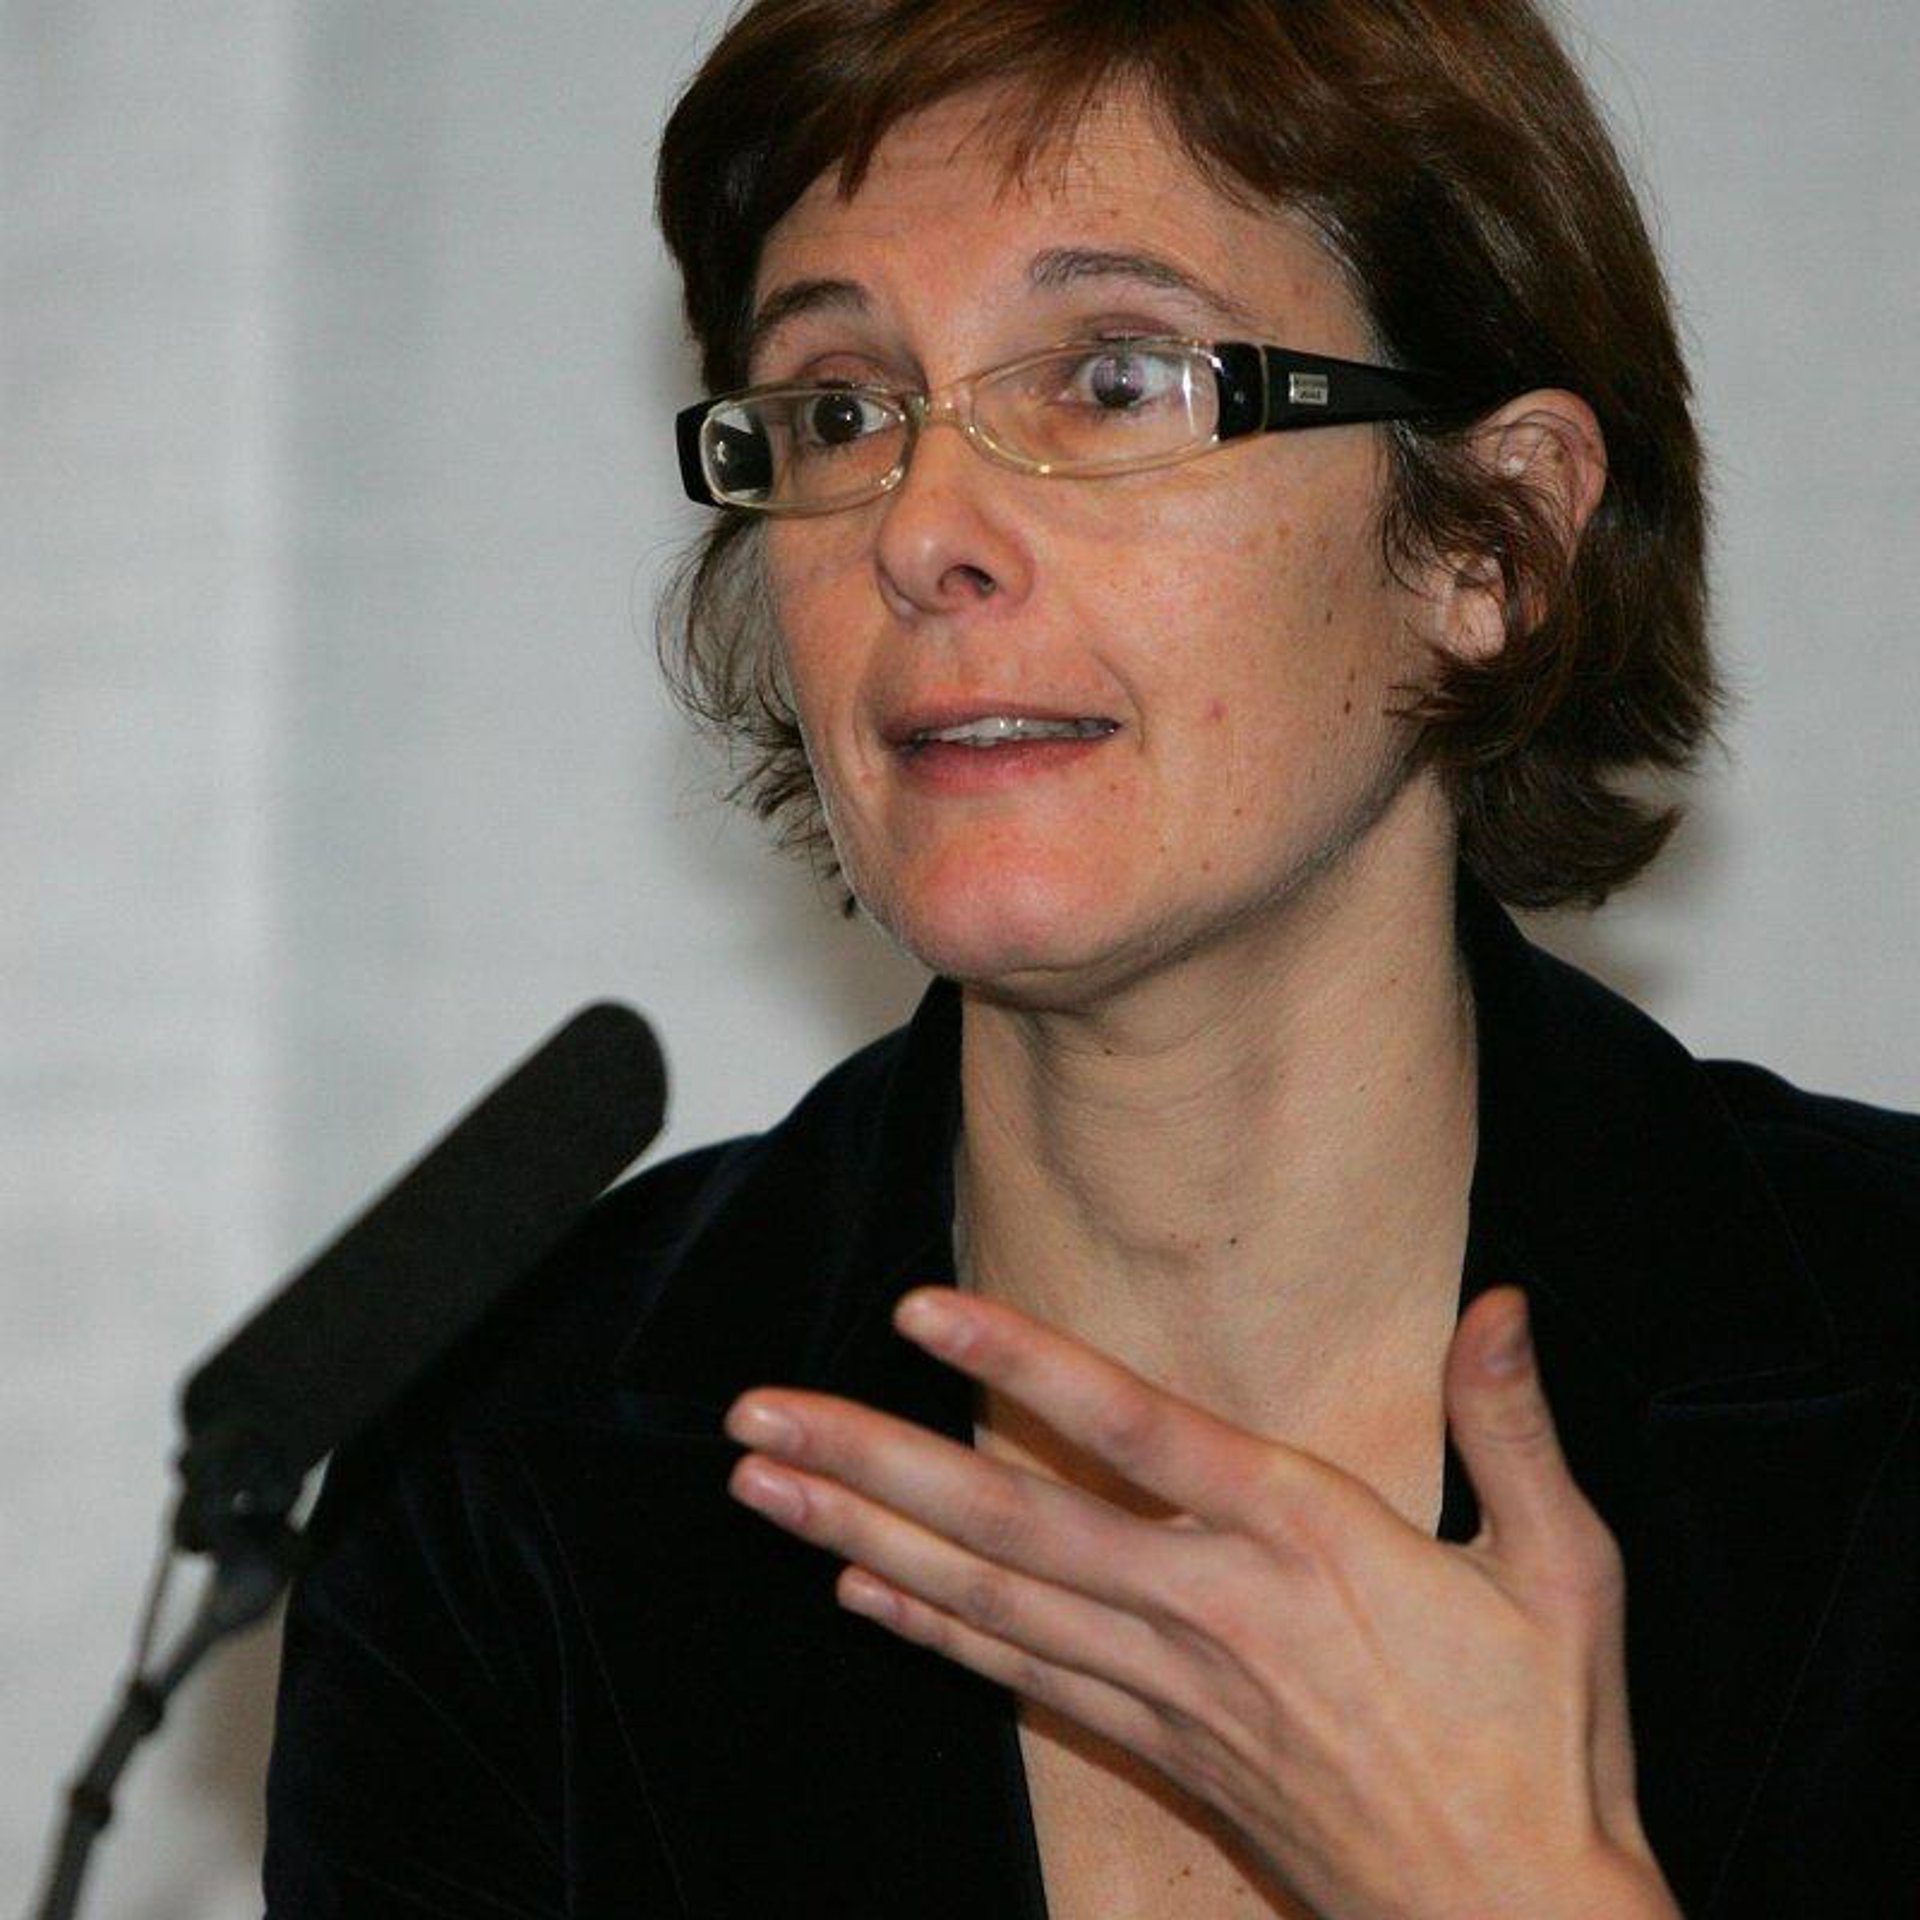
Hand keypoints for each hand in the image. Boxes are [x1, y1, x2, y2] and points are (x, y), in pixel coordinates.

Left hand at [723, 1284, 1681, 1919]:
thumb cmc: (1539, 1747)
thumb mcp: (1565, 1572)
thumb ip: (1513, 1427)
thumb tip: (1503, 1305)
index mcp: (1299, 1538)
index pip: (1131, 1429)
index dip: (1021, 1360)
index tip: (916, 1307)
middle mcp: (1205, 1605)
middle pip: (1006, 1520)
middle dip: (869, 1463)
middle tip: (754, 1417)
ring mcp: (1166, 1684)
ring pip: (985, 1597)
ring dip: (862, 1536)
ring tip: (762, 1486)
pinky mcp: (1155, 1744)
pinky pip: (1017, 1675)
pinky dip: (927, 1628)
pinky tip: (855, 1591)